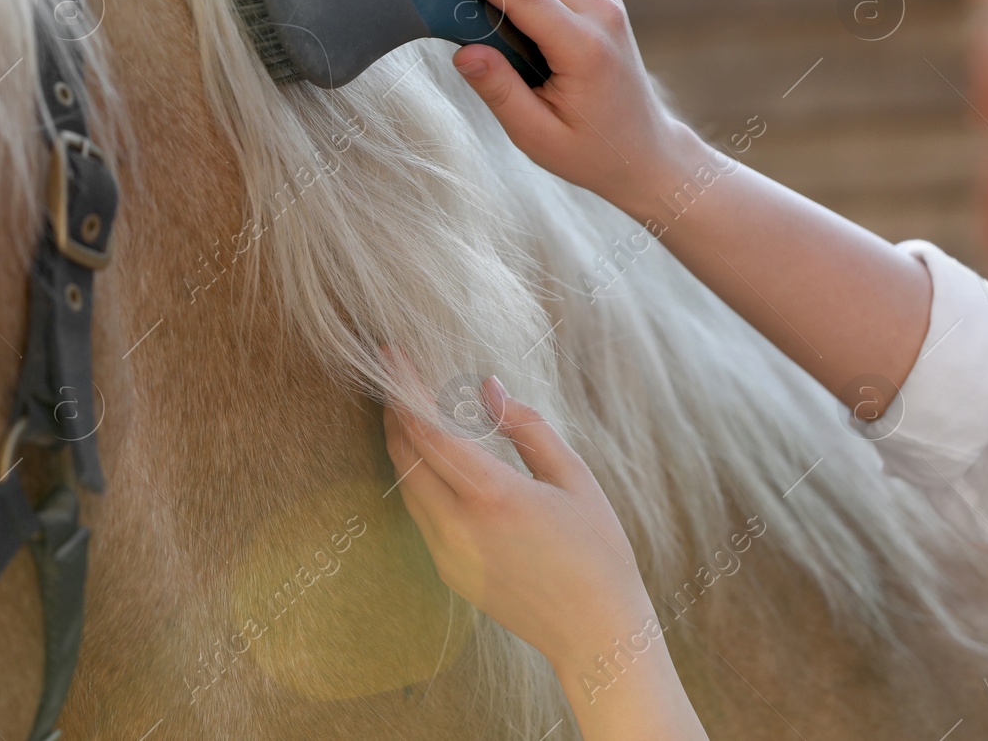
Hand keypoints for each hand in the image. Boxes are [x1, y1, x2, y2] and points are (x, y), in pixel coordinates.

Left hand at [381, 368, 652, 670]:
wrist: (595, 635)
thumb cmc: (597, 552)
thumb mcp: (575, 478)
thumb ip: (526, 427)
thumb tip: (487, 387)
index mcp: (491, 496)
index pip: (427, 429)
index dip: (403, 387)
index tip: (390, 353)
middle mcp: (458, 527)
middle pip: (404, 455)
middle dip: (394, 410)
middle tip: (396, 375)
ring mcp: (447, 554)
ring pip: (405, 485)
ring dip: (402, 444)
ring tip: (409, 408)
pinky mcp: (448, 572)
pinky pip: (419, 513)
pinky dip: (417, 477)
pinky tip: (432, 459)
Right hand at [426, 0, 705, 215]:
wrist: (645, 152)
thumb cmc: (590, 152)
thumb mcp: (538, 136)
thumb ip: (500, 92)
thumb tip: (463, 51)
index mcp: (585, 49)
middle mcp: (601, 14)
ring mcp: (605, 4)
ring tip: (468, 12)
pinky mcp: (600, 3)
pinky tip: (501, 20)